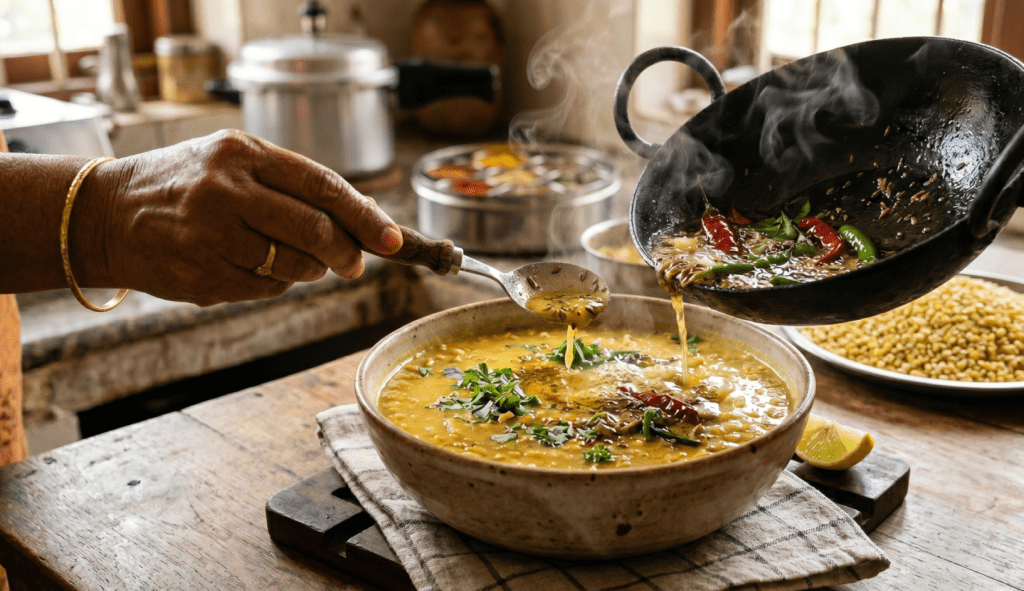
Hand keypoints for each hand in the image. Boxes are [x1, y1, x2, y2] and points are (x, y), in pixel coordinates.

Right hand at [84, 130, 402, 305]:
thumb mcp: (232, 161)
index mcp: (241, 153)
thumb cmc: (184, 183)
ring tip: (289, 257)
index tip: (390, 239)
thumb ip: (290, 185)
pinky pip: (264, 289)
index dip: (363, 216)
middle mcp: (225, 191)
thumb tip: (359, 223)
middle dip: (345, 253)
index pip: (322, 185)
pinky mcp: (201, 276)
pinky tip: (250, 266)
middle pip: (314, 231)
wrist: (105, 213)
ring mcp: (210, 236)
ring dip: (308, 270)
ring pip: (294, 267)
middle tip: (353, 264)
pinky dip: (273, 283)